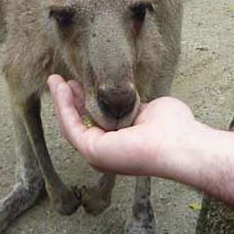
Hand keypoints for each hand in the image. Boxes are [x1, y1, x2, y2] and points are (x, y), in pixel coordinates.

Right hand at [48, 74, 201, 178]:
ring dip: (61, 101)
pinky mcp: (92, 151)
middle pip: (80, 122)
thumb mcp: (148, 108)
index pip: (96, 120)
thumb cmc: (174, 127)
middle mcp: (107, 151)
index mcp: (121, 143)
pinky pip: (71, 126)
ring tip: (54, 80)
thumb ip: (132, 104)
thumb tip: (124, 96)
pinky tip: (60, 88)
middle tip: (59, 79)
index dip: (84, 100)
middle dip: (68, 100)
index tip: (78, 82)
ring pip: (72, 124)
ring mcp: (98, 154)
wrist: (179, 142)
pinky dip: (63, 106)